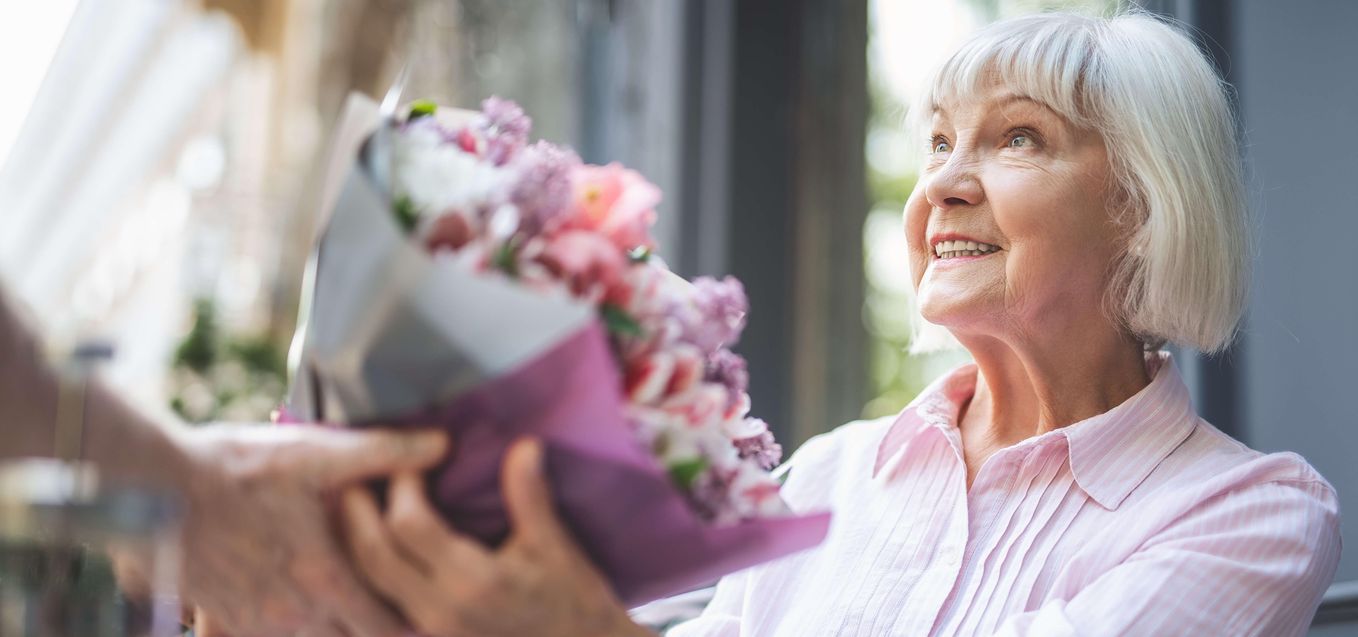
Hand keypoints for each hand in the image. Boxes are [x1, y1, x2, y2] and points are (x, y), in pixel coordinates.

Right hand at [170, 424, 447, 636]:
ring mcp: (256, 623)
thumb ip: (386, 453)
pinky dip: (286, 628)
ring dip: (328, 628)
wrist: (153, 487)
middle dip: (370, 628)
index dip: (408, 620)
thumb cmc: (240, 467)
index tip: (420, 602)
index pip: (387, 628)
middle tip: (386, 600)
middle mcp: (294, 616)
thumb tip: (444, 445)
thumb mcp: (318, 452)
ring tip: (340, 600)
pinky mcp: (223, 619)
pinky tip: (292, 602)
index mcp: (327, 581)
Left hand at [339, 438, 651, 636]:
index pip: (409, 525)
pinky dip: (371, 570)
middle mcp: (440, 611)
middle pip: (374, 556)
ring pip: (370, 583)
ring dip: (355, 542)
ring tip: (354, 505)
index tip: (412, 459)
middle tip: (357, 475)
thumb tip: (524, 444)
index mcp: (473, 581)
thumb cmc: (574, 602)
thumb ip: (530, 496)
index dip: (402, 484)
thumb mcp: (555, 548)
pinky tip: (374, 547)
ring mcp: (429, 633)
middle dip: (358, 512)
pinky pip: (381, 603)